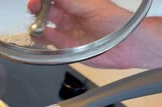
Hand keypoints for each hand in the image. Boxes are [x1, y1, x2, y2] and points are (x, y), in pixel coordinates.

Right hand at [27, 0, 161, 68]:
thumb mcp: (92, 6)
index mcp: (75, 4)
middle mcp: (69, 17)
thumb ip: (71, 2)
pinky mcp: (65, 47)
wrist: (127, 45)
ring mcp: (66, 32)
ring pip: (44, 27)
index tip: (37, 0)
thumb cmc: (117, 22)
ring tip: (37, 25)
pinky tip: (41, 35)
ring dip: (37, 25)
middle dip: (37, 8)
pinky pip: (49, 42)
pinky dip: (42, 38)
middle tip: (34, 8)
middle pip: (46, 11)